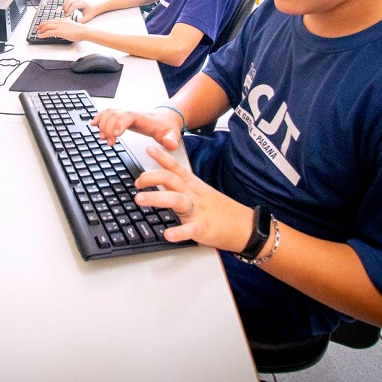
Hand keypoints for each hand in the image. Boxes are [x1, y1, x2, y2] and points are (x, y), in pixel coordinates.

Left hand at [36, 16, 84, 41]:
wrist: (84, 31)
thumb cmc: (81, 30)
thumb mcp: (72, 26)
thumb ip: (67, 27)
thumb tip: (65, 31)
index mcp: (64, 19)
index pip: (53, 20)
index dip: (47, 23)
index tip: (44, 25)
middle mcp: (60, 21)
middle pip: (48, 22)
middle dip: (41, 25)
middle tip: (38, 28)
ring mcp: (59, 26)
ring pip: (47, 26)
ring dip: (41, 29)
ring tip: (38, 32)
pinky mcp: (59, 32)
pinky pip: (48, 32)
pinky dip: (43, 34)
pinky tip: (40, 36)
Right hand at [62, 0, 96, 21]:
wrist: (94, 8)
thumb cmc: (91, 12)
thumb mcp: (88, 17)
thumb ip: (82, 20)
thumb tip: (76, 24)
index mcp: (83, 4)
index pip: (74, 5)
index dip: (69, 10)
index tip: (66, 15)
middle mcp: (79, 0)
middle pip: (70, 1)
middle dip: (66, 7)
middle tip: (65, 14)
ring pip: (68, 0)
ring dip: (64, 5)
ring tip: (64, 12)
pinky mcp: (75, 0)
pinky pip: (68, 0)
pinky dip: (65, 4)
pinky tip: (64, 9)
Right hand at [92, 108, 181, 149]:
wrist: (166, 118)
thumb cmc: (167, 127)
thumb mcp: (173, 135)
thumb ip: (171, 140)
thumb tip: (170, 144)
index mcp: (143, 118)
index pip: (129, 116)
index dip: (120, 124)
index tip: (115, 135)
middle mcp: (132, 113)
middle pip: (115, 114)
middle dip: (108, 128)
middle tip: (109, 143)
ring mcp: (126, 113)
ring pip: (109, 113)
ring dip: (102, 124)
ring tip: (102, 138)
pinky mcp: (122, 116)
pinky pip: (108, 113)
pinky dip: (99, 117)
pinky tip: (93, 124)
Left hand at [134, 145, 251, 250]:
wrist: (244, 225)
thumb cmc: (220, 209)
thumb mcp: (200, 192)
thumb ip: (182, 186)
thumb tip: (162, 181)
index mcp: (192, 185)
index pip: (175, 167)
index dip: (162, 156)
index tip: (148, 147)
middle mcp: (193, 194)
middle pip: (171, 179)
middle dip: (151, 177)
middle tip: (136, 182)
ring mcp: (198, 210)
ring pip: (176, 200)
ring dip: (156, 197)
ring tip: (139, 199)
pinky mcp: (203, 227)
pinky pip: (190, 229)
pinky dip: (178, 232)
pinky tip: (167, 234)